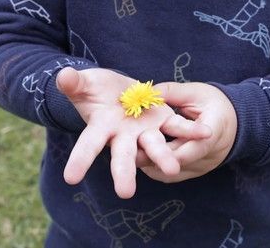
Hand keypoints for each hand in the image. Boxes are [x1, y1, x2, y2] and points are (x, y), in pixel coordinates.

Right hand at [56, 68, 210, 197]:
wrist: (118, 92)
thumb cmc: (95, 91)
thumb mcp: (84, 85)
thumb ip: (75, 84)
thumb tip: (63, 76)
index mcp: (100, 128)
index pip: (87, 145)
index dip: (79, 160)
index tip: (70, 178)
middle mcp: (123, 137)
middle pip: (123, 156)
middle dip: (124, 173)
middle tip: (125, 193)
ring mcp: (145, 132)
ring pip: (154, 146)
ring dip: (162, 156)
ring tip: (172, 169)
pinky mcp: (164, 121)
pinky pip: (178, 127)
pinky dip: (191, 131)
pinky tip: (205, 134)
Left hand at [137, 82, 236, 182]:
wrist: (236, 122)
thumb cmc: (215, 103)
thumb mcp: (197, 92)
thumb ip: (173, 92)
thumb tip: (148, 92)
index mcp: (214, 131)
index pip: (194, 147)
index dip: (170, 152)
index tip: (146, 148)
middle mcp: (209, 155)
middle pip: (178, 163)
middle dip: (153, 159)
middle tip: (130, 154)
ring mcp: (202, 167)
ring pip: (171, 174)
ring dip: (151, 165)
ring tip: (131, 156)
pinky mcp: (194, 173)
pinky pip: (171, 177)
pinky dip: (155, 168)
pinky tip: (140, 158)